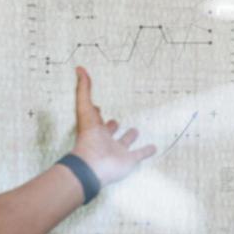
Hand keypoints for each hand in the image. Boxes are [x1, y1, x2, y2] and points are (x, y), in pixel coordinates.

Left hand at [70, 66, 155, 187]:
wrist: (93, 165)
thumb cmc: (88, 138)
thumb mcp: (84, 108)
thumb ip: (83, 89)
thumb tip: (79, 68)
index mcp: (94, 129)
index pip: (95, 118)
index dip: (95, 112)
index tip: (97, 106)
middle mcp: (105, 140)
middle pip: (108, 132)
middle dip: (111, 126)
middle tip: (115, 121)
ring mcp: (117, 151)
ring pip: (124, 143)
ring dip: (129, 137)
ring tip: (135, 130)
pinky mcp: (128, 161)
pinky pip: (139, 155)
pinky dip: (146, 151)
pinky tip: (153, 147)